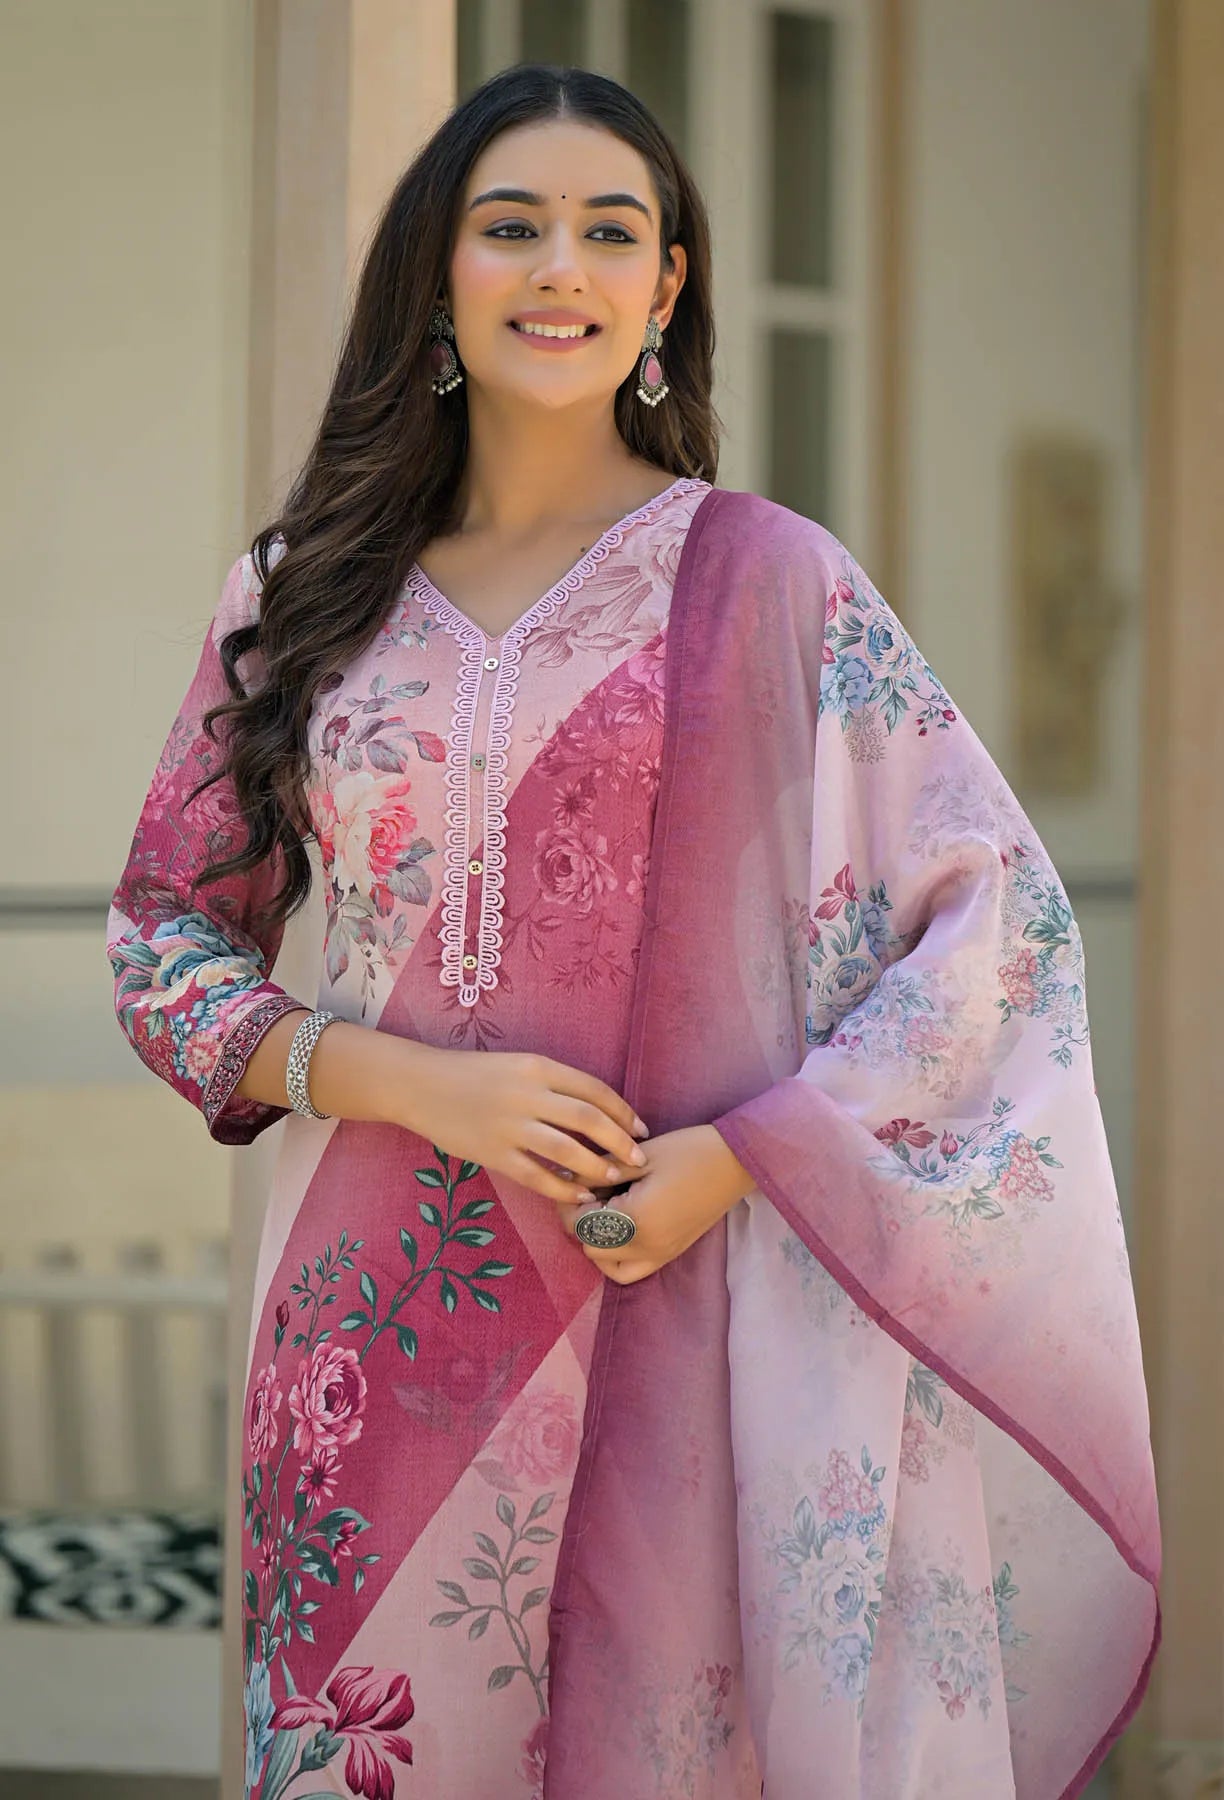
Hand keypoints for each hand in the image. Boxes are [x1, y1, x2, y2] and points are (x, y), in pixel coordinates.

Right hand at [401, 1046, 650, 1204]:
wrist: (421, 1086)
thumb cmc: (474, 1075)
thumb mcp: (518, 1066)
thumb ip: (553, 1084)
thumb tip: (597, 1112)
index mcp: (537, 1067)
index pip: (593, 1090)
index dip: (623, 1112)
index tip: (640, 1129)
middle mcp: (526, 1094)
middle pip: (588, 1119)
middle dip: (620, 1142)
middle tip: (639, 1160)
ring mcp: (508, 1125)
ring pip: (566, 1150)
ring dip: (596, 1167)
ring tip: (614, 1178)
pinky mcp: (492, 1153)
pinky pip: (535, 1176)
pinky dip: (563, 1187)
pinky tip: (579, 1194)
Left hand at [556, 1125, 755, 1284]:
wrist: (734, 1162)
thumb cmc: (688, 1150)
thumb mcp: (638, 1156)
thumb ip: (598, 1171)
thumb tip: (566, 1179)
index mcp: (636, 1220)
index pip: (581, 1224)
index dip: (569, 1202)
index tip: (574, 1179)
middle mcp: (646, 1247)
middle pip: (589, 1246)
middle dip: (580, 1220)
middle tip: (589, 1190)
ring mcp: (660, 1255)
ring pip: (606, 1264)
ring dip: (596, 1241)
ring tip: (603, 1210)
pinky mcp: (669, 1255)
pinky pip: (630, 1271)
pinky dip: (615, 1257)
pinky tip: (619, 1228)